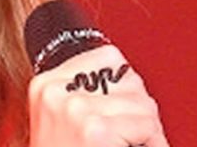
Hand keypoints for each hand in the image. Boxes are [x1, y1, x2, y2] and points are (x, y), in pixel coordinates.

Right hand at [28, 45, 167, 146]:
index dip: (125, 91)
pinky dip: (151, 144)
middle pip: (130, 79)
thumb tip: (126, 71)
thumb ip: (87, 95)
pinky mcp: (93, 129)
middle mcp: (55, 91)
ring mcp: (72, 108)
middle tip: (124, 140)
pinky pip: (146, 126)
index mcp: (45, 84)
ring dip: (146, 132)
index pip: (109, 57)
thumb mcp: (65, 123)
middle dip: (138, 113)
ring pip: (143, 104)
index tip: (115, 119)